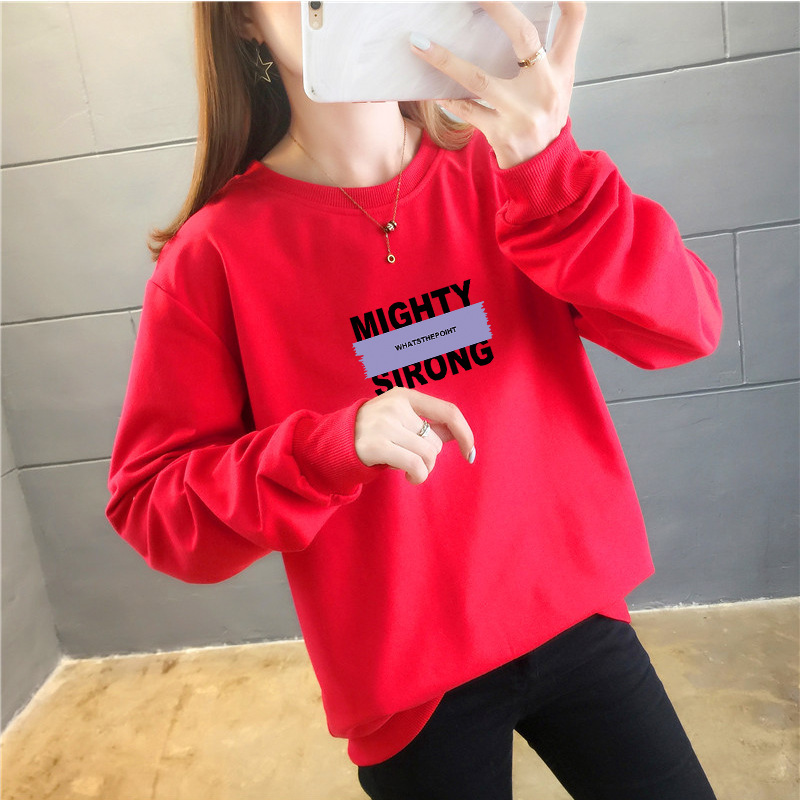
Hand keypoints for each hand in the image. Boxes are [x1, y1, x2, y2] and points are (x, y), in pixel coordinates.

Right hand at [355, 387, 474, 484]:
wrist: (335, 442)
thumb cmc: (374, 432)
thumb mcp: (400, 421)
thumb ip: (428, 425)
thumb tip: (458, 433)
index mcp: (404, 396)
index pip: (448, 411)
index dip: (465, 433)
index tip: (470, 452)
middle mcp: (395, 406)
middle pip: (436, 441)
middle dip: (431, 458)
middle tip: (415, 461)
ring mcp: (384, 424)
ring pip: (427, 455)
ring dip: (424, 470)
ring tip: (411, 470)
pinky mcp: (377, 445)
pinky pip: (414, 465)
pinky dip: (418, 476)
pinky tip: (409, 478)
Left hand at [410, 1, 585, 168]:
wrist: (545, 171)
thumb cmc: (545, 122)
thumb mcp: (558, 87)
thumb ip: (545, 56)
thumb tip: (515, 23)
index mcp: (562, 70)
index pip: (574, 20)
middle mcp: (546, 87)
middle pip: (523, 36)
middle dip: (498, 7)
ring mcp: (522, 112)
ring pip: (478, 78)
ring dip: (445, 59)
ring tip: (419, 43)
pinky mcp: (502, 133)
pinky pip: (467, 110)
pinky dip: (448, 98)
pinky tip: (431, 87)